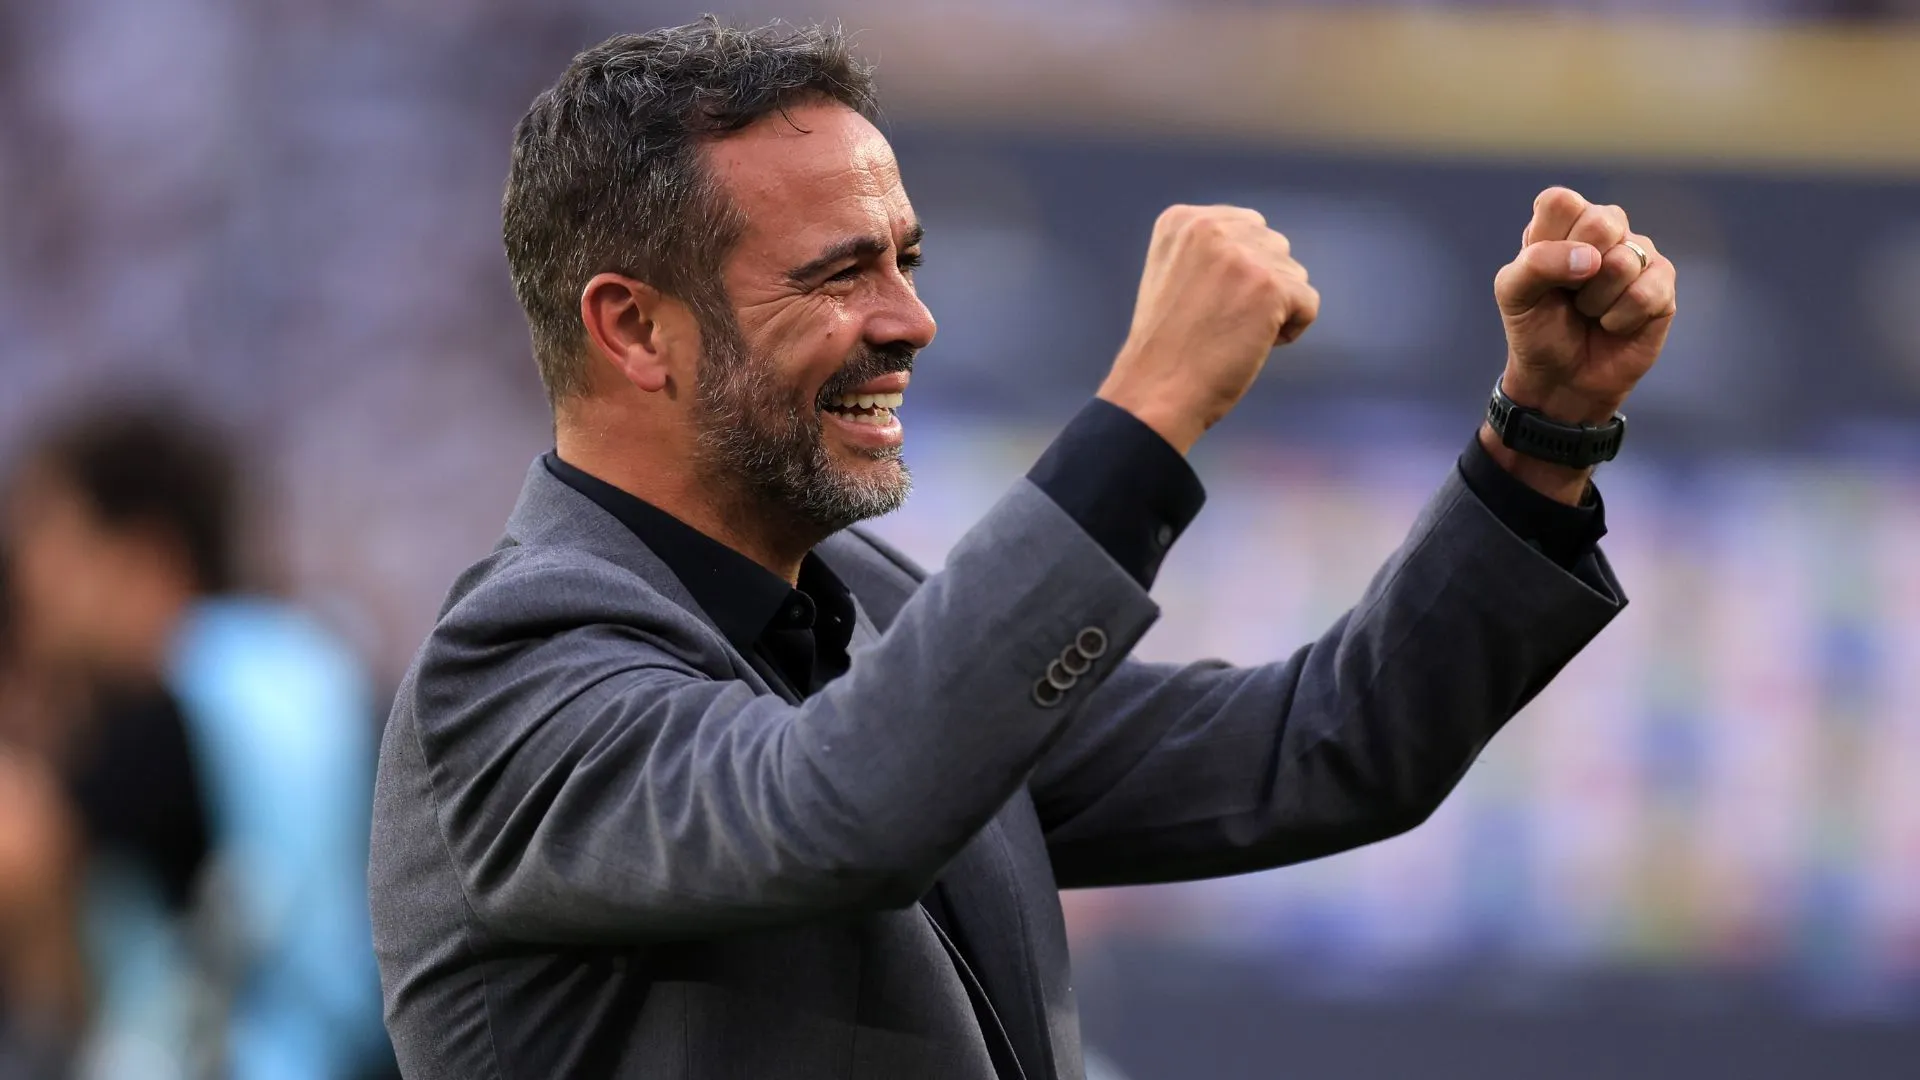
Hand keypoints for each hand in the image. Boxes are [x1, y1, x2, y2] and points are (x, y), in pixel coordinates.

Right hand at [1098, 205, 1318, 452]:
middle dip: (1259, 286)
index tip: (1204, 304)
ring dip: (1274, 309)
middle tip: (1218, 322)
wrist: (1156, 392)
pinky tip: (1251, 344)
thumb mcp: (1176, 274)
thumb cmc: (1168, 347)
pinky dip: (1290, 330)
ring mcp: (1241, 254)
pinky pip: (1307, 303)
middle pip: (1273, 247)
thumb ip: (1214, 250)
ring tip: (1231, 334)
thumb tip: (1270, 247)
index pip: (1246, 228)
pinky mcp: (1270, 285)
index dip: (1238, 274)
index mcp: (1182, 220)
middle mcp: (1210, 227)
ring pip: (1293, 274)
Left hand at [1485, 187, 1677, 501]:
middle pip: (1601, 222)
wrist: (1562, 378)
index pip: (1560, 202)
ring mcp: (1637, 252)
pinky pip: (1645, 293)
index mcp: (1562, 221)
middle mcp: (1604, 228)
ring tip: (1589, 312)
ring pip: (1623, 262)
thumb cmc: (1536, 329)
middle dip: (1576, 273)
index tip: (1542, 272)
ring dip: (1595, 302)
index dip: (1550, 242)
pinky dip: (1619, 319)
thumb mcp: (1513, 295)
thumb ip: (1536, 264)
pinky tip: (1613, 324)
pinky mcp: (1663, 282)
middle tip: (1569, 294)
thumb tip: (1594, 260)